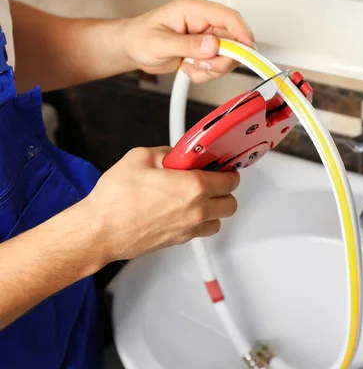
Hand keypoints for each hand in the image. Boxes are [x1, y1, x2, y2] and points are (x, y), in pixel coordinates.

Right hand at [82, 147, 239, 262]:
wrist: (100, 230)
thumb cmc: (116, 199)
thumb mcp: (141, 157)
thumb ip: (167, 153)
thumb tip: (177, 155)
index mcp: (193, 187)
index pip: (229, 180)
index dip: (228, 171)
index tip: (222, 168)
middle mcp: (197, 210)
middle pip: (230, 203)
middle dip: (224, 190)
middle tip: (212, 181)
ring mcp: (189, 228)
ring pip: (219, 220)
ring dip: (215, 208)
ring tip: (199, 197)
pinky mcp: (179, 241)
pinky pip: (202, 231)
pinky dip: (201, 222)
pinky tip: (185, 211)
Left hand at [123, 0, 255, 83]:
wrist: (131, 48)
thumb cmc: (139, 38)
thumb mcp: (160, 43)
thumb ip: (188, 45)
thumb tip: (212, 45)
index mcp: (194, 9)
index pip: (229, 17)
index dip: (242, 34)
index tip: (248, 52)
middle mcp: (204, 21)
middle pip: (233, 41)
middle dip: (221, 60)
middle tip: (203, 67)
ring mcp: (206, 36)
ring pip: (228, 57)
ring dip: (211, 69)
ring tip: (189, 66)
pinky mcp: (206, 50)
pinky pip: (218, 66)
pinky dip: (205, 74)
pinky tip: (188, 68)